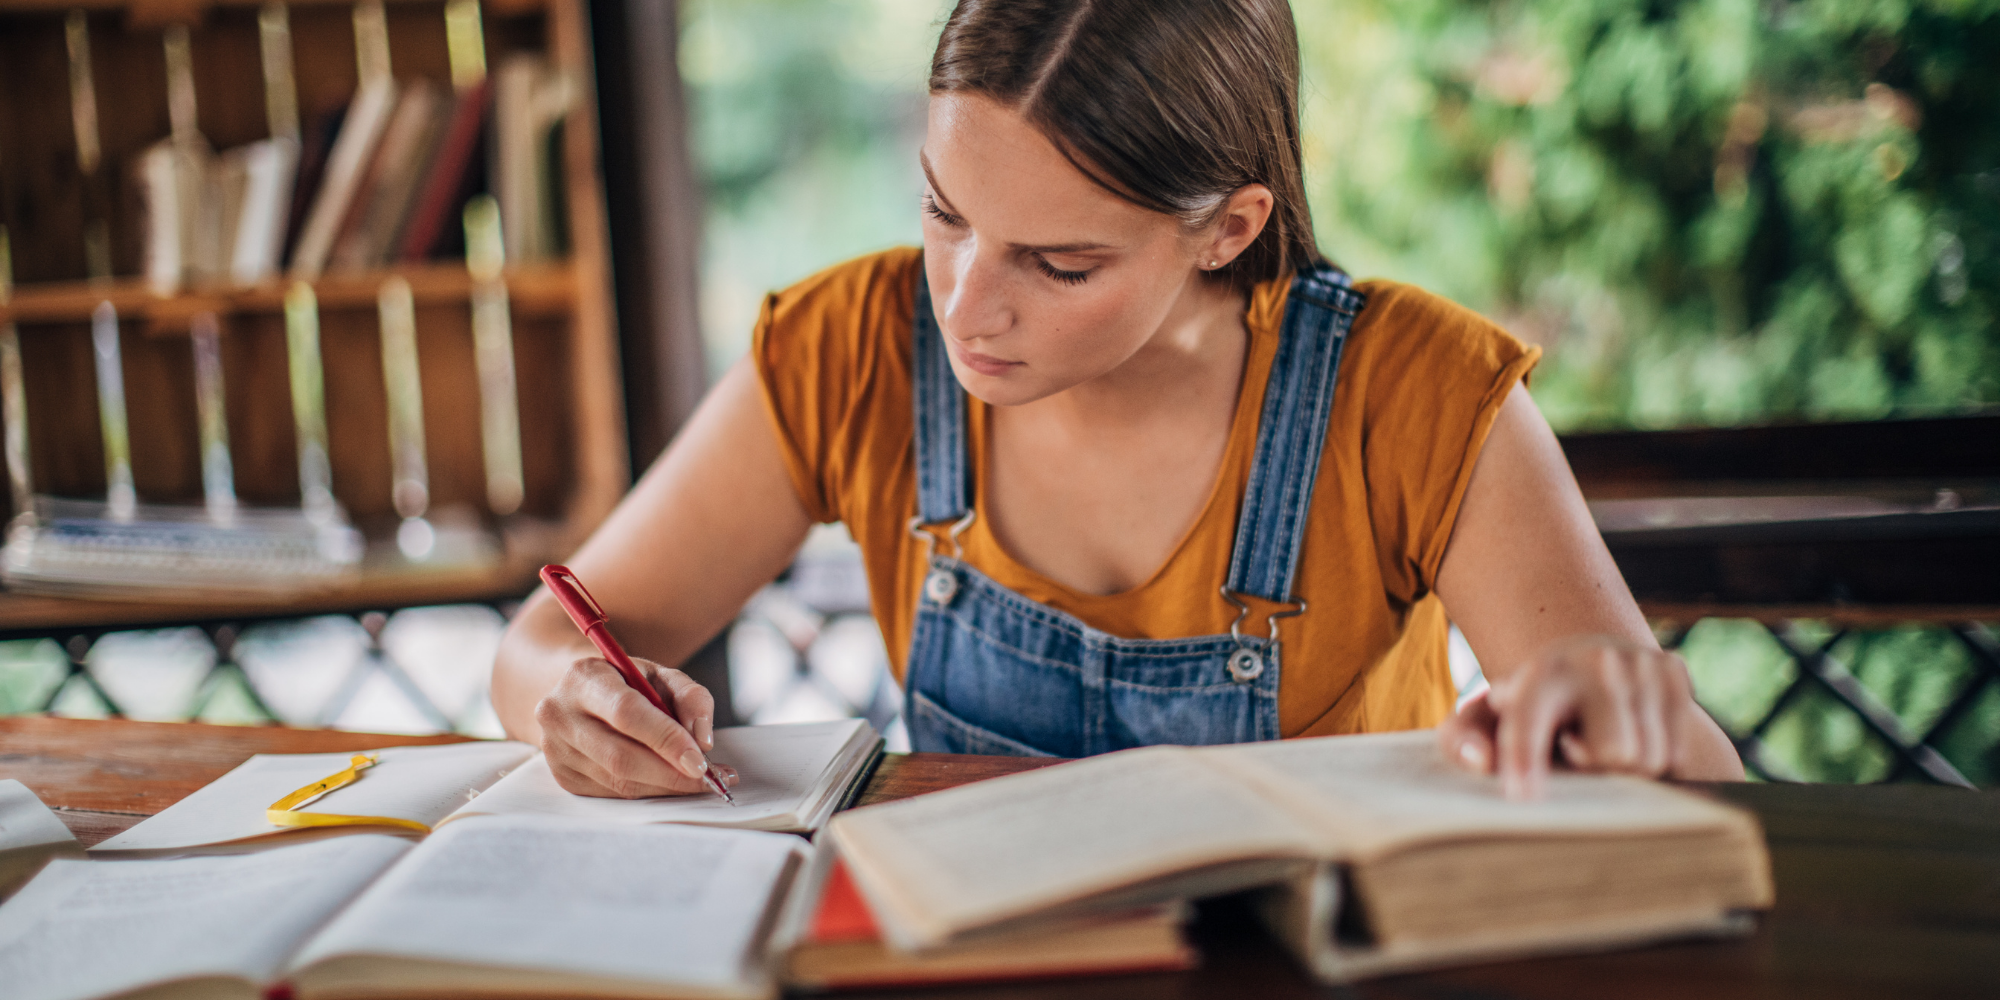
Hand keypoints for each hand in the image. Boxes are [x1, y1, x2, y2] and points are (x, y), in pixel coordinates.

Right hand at [532, 655, 738, 797]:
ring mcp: (556, 750)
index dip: (666, 739)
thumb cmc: (625, 683)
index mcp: (584, 678)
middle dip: (670, 773)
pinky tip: (669, 783)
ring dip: (664, 786)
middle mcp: (560, 714)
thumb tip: (703, 740)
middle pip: (620, 756)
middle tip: (709, 779)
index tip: (699, 759)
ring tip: (698, 781)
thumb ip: (690, 696)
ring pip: (618, 781)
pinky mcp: (563, 777)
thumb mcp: (658, 675)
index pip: (626, 713)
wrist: (576, 695)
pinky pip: (613, 793)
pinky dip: (647, 791)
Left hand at [1437, 634, 1737, 798]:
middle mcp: (1596, 659)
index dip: (1524, 757)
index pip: (1531, 718)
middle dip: (1597, 769)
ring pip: (1653, 758)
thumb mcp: (1483, 722)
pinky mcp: (1674, 671)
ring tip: (1598, 742)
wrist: (1579, 670)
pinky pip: (1679, 753)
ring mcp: (1640, 662)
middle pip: (1616, 754)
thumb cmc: (1524, 710)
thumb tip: (1482, 760)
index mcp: (1540, 673)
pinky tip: (1629, 736)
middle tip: (1573, 750)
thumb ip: (1464, 741)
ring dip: (1625, 770)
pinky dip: (1655, 762)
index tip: (1522, 797)